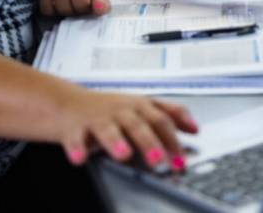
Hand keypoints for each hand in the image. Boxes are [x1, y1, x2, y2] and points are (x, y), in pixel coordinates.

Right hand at [61, 89, 198, 170]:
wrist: (68, 103)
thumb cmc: (109, 108)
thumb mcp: (142, 106)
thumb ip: (169, 114)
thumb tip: (194, 128)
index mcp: (139, 106)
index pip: (161, 120)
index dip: (172, 139)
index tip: (181, 158)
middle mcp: (121, 111)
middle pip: (138, 125)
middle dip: (149, 142)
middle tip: (159, 159)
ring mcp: (98, 119)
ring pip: (109, 129)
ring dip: (116, 141)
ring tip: (124, 154)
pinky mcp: (75, 129)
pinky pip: (76, 139)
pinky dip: (78, 148)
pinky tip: (81, 158)